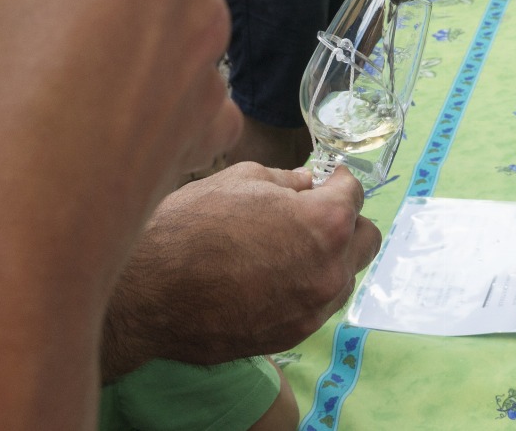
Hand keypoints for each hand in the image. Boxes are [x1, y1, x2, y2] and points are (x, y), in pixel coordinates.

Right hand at [104, 163, 382, 370]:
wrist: (150, 292)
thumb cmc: (191, 226)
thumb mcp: (239, 179)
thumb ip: (285, 180)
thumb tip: (306, 183)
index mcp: (325, 223)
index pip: (355, 194)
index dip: (337, 181)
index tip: (324, 180)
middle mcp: (330, 270)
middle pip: (365, 240)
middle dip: (346, 222)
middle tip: (313, 214)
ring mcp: (313, 310)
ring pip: (343, 278)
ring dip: (328, 260)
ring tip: (287, 249)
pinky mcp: (292, 336)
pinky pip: (316, 306)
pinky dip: (304, 289)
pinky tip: (269, 278)